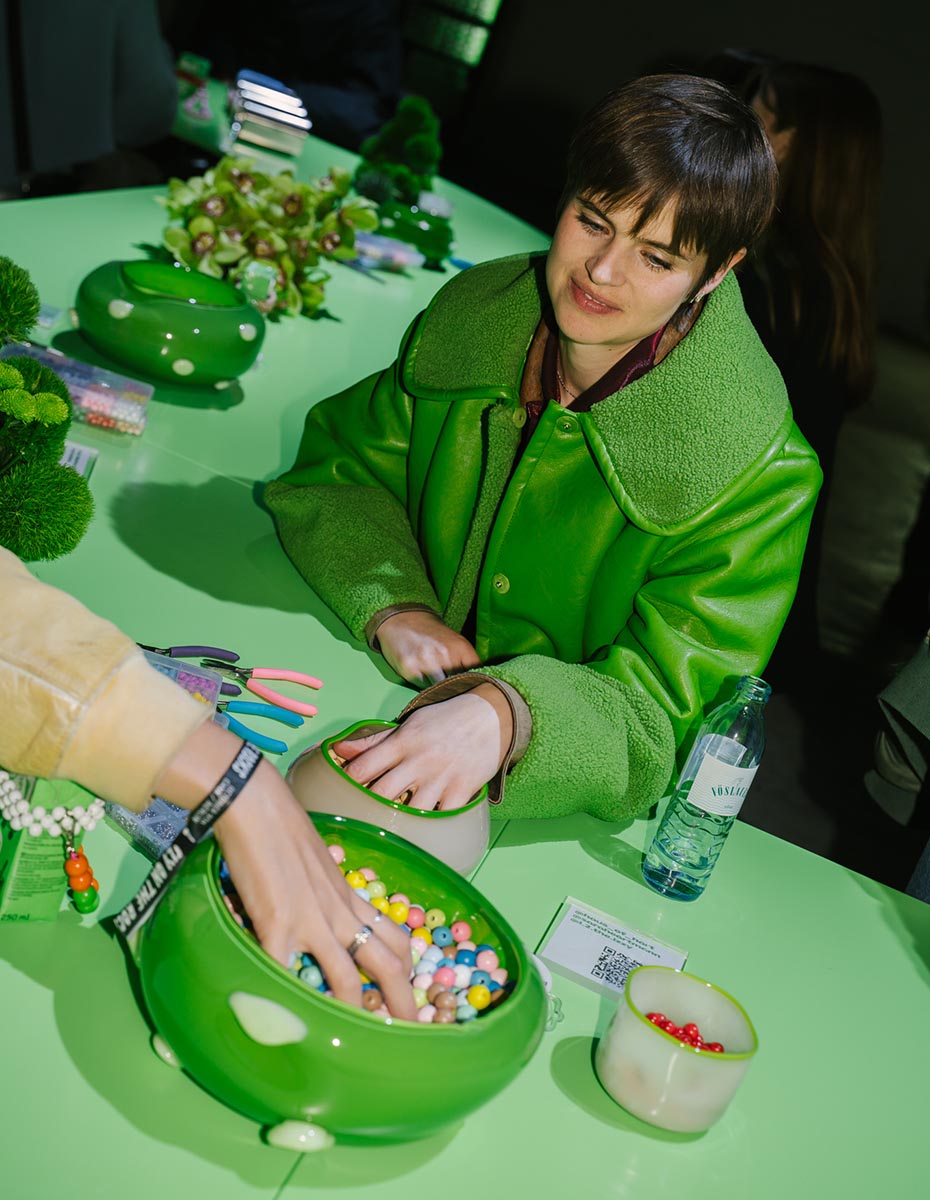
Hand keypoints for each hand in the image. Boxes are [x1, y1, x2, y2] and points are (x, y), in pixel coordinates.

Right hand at [154, 723, 415, 1017]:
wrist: (257, 803)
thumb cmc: (281, 826)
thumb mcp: (315, 863)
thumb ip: (322, 892)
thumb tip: (317, 911)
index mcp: (349, 897)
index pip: (393, 938)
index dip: (406, 969)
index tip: (411, 993)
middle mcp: (340, 912)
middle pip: (387, 963)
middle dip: (403, 1001)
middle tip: (411, 1030)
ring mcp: (312, 921)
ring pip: (349, 979)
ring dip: (359, 1014)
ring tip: (363, 1042)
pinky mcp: (277, 925)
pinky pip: (287, 973)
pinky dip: (289, 1000)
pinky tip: (289, 1022)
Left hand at [334, 686, 510, 810]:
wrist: (490, 716)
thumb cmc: (443, 721)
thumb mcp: (409, 724)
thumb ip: (374, 741)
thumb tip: (339, 748)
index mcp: (402, 742)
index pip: (364, 766)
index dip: (349, 781)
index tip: (345, 791)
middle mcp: (419, 760)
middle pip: (382, 793)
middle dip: (369, 805)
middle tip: (365, 813)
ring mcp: (441, 778)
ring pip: (411, 809)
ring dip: (401, 817)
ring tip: (394, 821)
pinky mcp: (461, 790)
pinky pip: (441, 816)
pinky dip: (432, 823)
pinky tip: (424, 823)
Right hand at [376, 610, 479, 685]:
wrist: (405, 619)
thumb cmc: (434, 635)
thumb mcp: (458, 642)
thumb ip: (470, 662)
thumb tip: (480, 684)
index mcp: (460, 647)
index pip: (476, 676)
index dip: (474, 685)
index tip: (471, 687)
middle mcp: (444, 654)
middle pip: (456, 686)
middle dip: (455, 688)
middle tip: (451, 686)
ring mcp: (426, 661)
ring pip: (438, 689)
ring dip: (438, 689)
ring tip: (435, 678)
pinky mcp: (409, 668)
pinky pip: (421, 687)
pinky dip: (423, 685)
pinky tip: (421, 673)